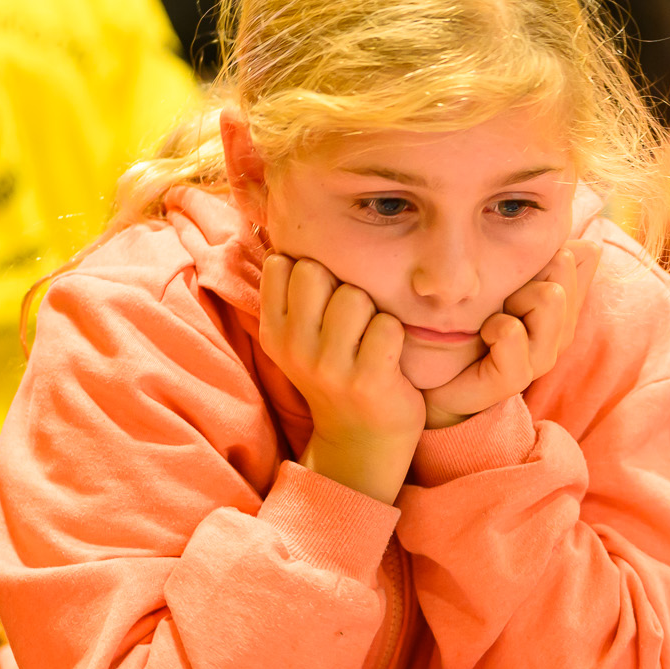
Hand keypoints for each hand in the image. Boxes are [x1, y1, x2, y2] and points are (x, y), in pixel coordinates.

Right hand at [258, 254, 423, 504]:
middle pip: (316, 271)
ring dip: (373, 310)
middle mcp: (294, 349)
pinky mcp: (367, 381)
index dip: (312, 270)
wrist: (362, 442)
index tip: (324, 299)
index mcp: (274, 331)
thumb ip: (295, 292)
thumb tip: (294, 226)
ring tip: (371, 337)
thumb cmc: (338, 373)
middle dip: (341, 283)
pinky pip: (387, 326)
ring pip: (354, 296)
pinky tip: (390, 355)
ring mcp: (329, 368)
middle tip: (352, 318)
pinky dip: (395, 334)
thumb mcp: (301, 337)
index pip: (282, 263)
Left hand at [422, 241, 600, 428]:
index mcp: (564, 306)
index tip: (517, 266)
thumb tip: (589, 246)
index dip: (549, 248)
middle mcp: (561, 331)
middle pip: (563, 265)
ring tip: (492, 317)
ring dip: (512, 298)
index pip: (583, 256)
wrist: (433, 382)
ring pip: (550, 296)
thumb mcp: (502, 282)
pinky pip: (511, 332)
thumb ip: (540, 263)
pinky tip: (483, 336)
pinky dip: (492, 328)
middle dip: (526, 269)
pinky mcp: (516, 377)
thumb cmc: (467, 325)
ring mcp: (542, 357)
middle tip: (500, 296)